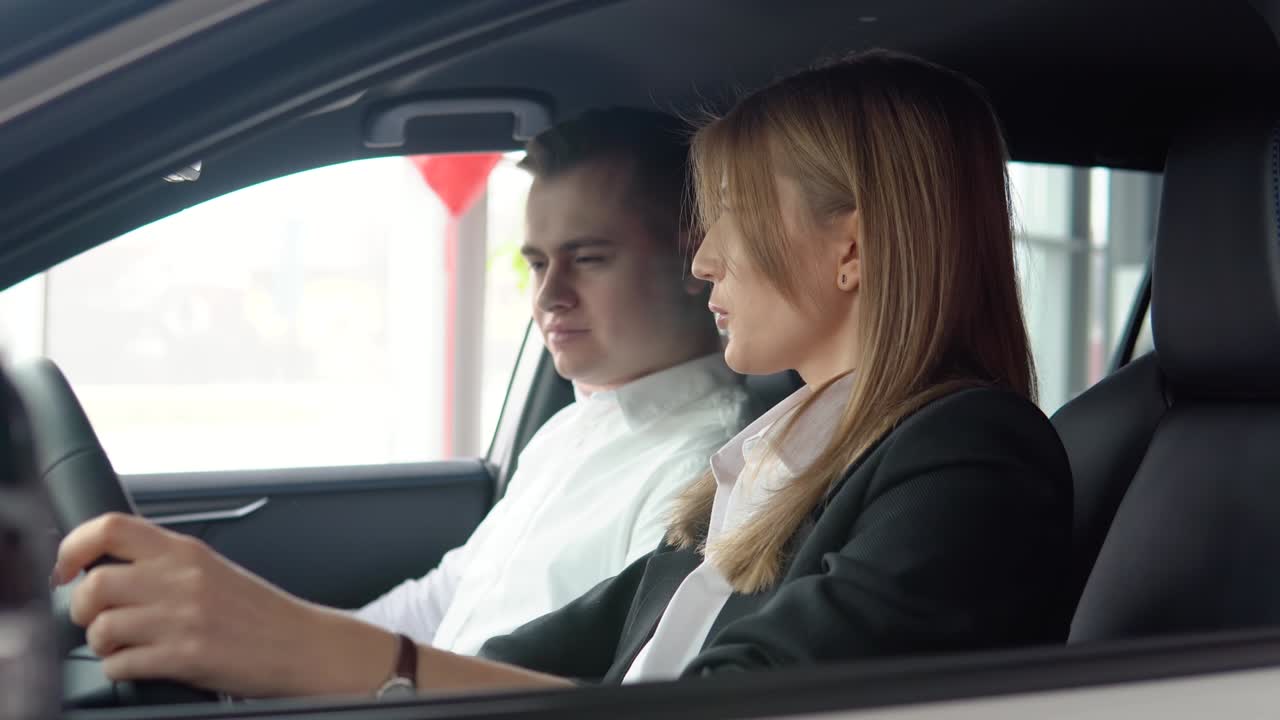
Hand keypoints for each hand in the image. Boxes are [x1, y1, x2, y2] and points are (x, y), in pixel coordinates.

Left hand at [53, 513, 393, 697]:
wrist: (301, 644)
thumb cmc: (258, 612)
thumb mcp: (211, 569)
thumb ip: (163, 563)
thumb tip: (104, 568)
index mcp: (185, 551)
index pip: (109, 529)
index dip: (72, 548)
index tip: (66, 569)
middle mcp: (182, 579)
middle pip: (94, 584)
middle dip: (82, 609)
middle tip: (95, 618)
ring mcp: (184, 618)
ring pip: (101, 628)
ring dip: (101, 643)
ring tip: (120, 646)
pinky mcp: (188, 657)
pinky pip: (121, 665)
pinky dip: (120, 670)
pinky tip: (139, 665)